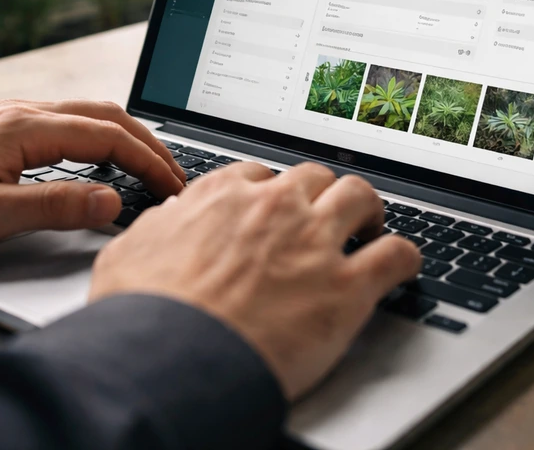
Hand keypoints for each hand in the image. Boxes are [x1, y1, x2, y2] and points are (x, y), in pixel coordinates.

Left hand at [0, 100, 184, 260]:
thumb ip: (55, 207)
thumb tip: (112, 202)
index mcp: (25, 127)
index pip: (109, 137)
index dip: (150, 163)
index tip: (175, 188)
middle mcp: (21, 113)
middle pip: (105, 116)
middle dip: (148, 144)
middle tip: (175, 176)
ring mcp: (8, 119)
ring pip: (84, 116)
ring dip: (123, 138)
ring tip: (147, 166)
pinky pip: (62, 124)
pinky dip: (95, 139)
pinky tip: (95, 160)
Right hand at [89, 162, 421, 399]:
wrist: (171, 359)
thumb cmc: (144, 315)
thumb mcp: (128, 254)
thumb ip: (157, 228)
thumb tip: (168, 220)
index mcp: (222, 197)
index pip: (260, 174)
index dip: (273, 192)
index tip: (278, 208)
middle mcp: (273, 208)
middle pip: (316, 177)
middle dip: (322, 194)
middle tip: (325, 217)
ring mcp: (314, 242)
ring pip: (361, 196)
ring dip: (368, 210)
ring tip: (369, 227)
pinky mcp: (346, 287)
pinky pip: (396, 254)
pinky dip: (405, 257)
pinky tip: (403, 265)